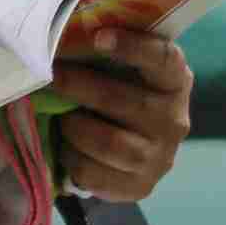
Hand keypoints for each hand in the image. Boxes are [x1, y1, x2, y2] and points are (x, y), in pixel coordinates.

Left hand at [51, 22, 192, 201]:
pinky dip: (71, 158)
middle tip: (51, 76)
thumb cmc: (121, 92)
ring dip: (73, 127)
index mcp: (174, 81)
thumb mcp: (122, 70)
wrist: (133, 145)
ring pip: (107, 142)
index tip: (99, 37)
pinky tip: (66, 146)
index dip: (132, 47)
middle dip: (79, 87)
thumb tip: (55, 39)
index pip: (163, 59)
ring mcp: (160, 157)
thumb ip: (104, 54)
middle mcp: (174, 119)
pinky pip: (94, 174)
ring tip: (60, 117)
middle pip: (123, 101)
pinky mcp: (140, 187)